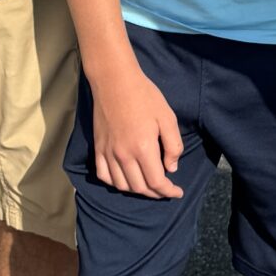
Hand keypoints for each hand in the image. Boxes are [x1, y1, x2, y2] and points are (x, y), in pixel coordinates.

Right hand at [89, 63, 183, 196]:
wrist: (115, 81)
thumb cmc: (145, 97)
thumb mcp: (168, 118)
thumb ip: (173, 146)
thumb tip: (171, 168)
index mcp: (143, 148)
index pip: (156, 182)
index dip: (168, 192)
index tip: (178, 192)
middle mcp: (123, 155)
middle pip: (139, 187)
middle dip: (156, 194)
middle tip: (166, 190)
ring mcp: (108, 152)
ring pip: (122, 185)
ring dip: (137, 191)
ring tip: (148, 186)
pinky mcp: (98, 148)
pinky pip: (104, 175)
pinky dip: (115, 183)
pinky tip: (125, 180)